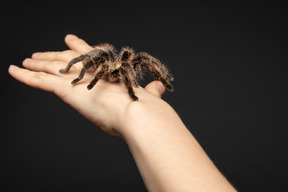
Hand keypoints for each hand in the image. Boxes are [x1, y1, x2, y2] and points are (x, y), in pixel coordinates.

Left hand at [8, 34, 166, 136]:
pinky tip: (14, 71)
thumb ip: (151, 92)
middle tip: (41, 52)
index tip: (71, 39)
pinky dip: (25, 76)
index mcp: (107, 72)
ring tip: (25, 61)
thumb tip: (159, 88)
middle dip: (53, 54)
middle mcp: (92, 70)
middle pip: (68, 58)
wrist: (138, 113)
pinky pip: (40, 80)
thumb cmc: (145, 110)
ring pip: (53, 67)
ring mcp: (79, 78)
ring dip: (38, 64)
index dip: (80, 46)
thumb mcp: (146, 100)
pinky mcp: (66, 89)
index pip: (91, 55)